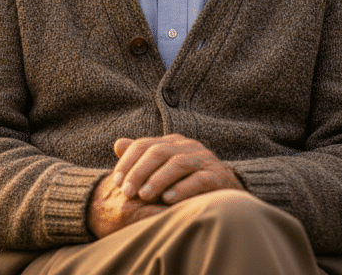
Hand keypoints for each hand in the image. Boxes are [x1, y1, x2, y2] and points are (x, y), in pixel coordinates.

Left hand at [88, 134, 243, 238]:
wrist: (224, 192)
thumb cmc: (186, 181)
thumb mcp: (162, 168)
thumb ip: (141, 157)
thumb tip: (118, 144)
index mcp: (171, 142)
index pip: (144, 145)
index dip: (128, 162)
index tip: (116, 182)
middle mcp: (187, 147)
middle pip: (158, 152)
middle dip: (139, 172)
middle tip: (127, 192)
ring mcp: (203, 160)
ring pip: (178, 164)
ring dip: (158, 180)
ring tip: (144, 196)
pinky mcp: (217, 176)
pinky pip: (199, 180)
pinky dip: (183, 189)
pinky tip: (168, 199)